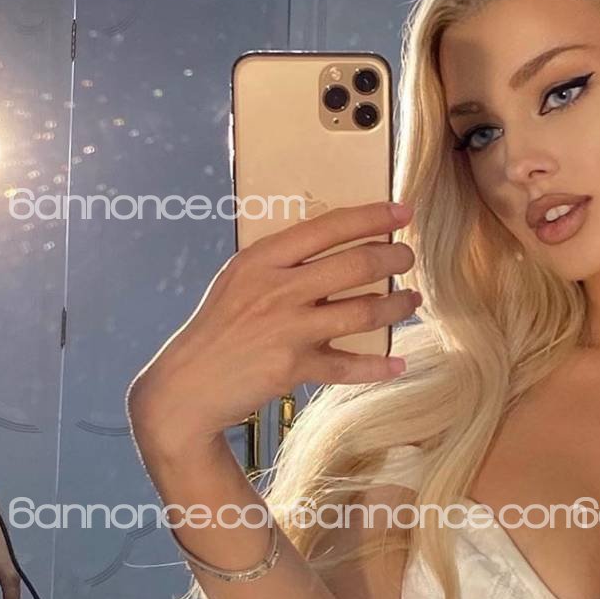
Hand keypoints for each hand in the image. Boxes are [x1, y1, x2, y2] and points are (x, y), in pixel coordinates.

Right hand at [126, 200, 420, 445]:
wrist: (188, 385)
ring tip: (411, 301)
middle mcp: (277, 288)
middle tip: (409, 259)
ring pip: (363, 312)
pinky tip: (398, 363)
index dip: (372, 218)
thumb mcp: (238, 281)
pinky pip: (349, 365)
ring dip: (397, 306)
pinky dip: (378, 366)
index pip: (328, 227)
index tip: (402, 212)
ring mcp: (287, 328)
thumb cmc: (218, 329)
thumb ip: (279, 264)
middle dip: (394, 259)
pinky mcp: (293, 367)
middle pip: (355, 265)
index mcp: (262, 259)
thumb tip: (332, 248)